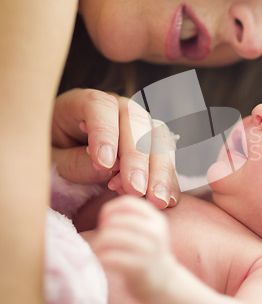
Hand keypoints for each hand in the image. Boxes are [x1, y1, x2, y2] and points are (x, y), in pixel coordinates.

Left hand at [51, 88, 179, 207]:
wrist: (59, 154)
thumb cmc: (50, 154)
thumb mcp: (50, 159)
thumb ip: (75, 162)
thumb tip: (108, 168)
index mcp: (83, 102)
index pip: (100, 107)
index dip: (105, 132)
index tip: (104, 163)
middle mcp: (117, 108)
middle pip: (137, 122)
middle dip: (138, 158)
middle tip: (135, 189)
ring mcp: (138, 125)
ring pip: (159, 139)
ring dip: (160, 171)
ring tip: (156, 200)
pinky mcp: (151, 145)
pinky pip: (166, 158)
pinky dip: (169, 180)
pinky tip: (166, 201)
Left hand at [92, 196, 173, 299]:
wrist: (163, 281)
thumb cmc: (148, 253)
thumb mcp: (150, 230)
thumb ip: (133, 217)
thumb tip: (105, 212)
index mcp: (156, 219)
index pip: (127, 203)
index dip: (110, 209)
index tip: (105, 221)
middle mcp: (154, 232)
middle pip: (115, 220)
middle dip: (102, 229)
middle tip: (101, 240)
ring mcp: (148, 250)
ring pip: (110, 237)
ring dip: (98, 244)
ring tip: (98, 250)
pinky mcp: (139, 268)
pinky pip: (110, 257)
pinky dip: (100, 258)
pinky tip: (102, 261)